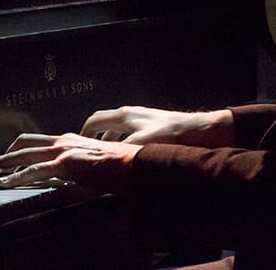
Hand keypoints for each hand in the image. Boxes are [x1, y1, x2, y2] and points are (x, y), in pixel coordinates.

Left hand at [0, 132, 139, 191]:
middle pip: (25, 144)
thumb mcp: (91, 166)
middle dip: (3, 154)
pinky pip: (35, 170)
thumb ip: (73, 170)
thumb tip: (59, 179)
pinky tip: (6, 182)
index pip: (37, 143)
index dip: (19, 150)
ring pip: (24, 155)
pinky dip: (16, 176)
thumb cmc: (120, 166)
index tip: (6, 158)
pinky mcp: (66, 163)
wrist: (134, 163)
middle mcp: (64, 141)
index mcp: (70, 141)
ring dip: (3, 163)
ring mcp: (64, 150)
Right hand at [81, 105, 234, 146]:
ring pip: (117, 132)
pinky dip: (122, 146)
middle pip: (103, 124)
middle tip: (86, 154)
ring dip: (108, 143)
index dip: (82, 133)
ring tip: (105, 160)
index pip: (95, 120)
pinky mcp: (151, 128)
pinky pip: (129, 136)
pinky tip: (126, 159)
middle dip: (92, 138)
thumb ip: (122, 151)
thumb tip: (103, 160)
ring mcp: (141, 120)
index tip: (74, 147)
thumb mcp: (144, 145)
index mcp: (124, 116)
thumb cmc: (173, 135)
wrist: (201, 130)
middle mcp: (130, 115)